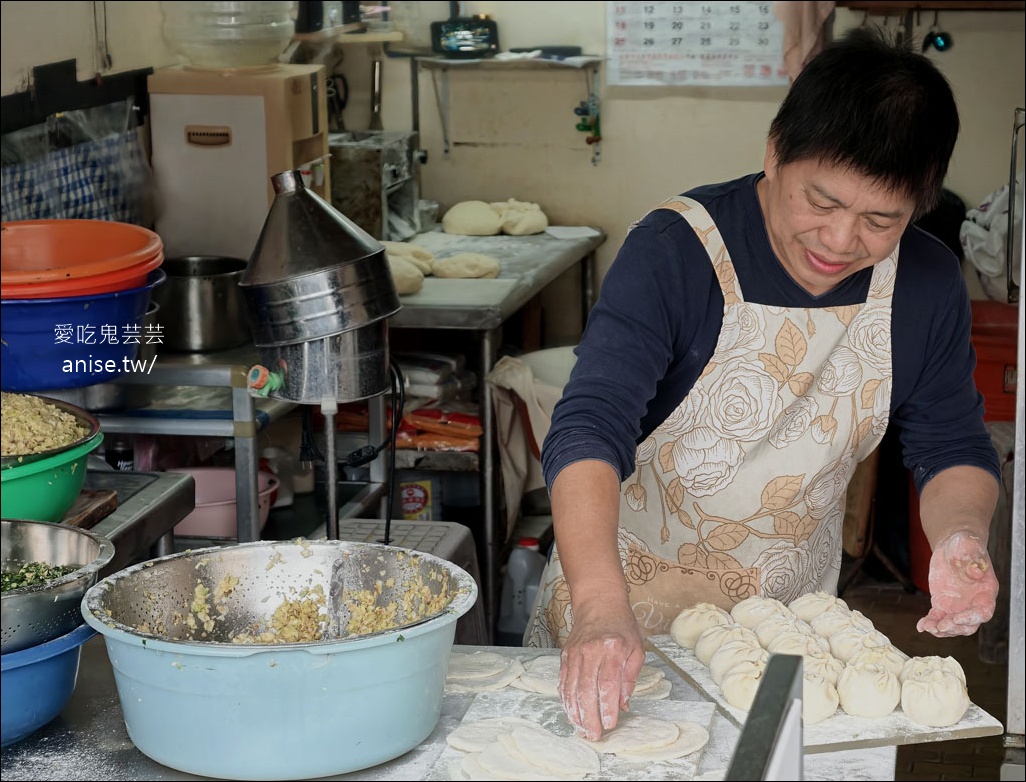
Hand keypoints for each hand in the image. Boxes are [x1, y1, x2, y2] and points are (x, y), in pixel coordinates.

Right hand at [558, 598, 644, 740]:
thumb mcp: (636, 648)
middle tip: (593, 735)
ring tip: (581, 729)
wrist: (598, 602)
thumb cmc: (621, 625)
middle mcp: (591, 651)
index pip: (608, 683)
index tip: (609, 724)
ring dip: (575, 712)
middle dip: (589, 716)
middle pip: (586, 689)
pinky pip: (563, 681)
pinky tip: (570, 713)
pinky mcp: (565, 655)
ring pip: (571, 688)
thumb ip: (630, 677)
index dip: (607, 707)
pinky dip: (565, 699)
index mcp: (613, 649)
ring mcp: (575, 653)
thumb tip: (623, 704)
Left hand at [917, 531, 997, 636]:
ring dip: (941, 629)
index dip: (972, 618)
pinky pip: (937, 618)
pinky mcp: (943, 604)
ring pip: (952, 625)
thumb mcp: (969, 546)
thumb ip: (973, 559)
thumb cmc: (965, 544)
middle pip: (968, 625)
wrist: (952, 546)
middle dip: (955, 628)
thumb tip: (975, 573)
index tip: (956, 618)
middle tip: (940, 626)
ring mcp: (958, 606)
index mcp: (985, 592)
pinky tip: (921, 626)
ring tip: (927, 627)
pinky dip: (929, 623)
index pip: (983, 612)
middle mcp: (973, 603)